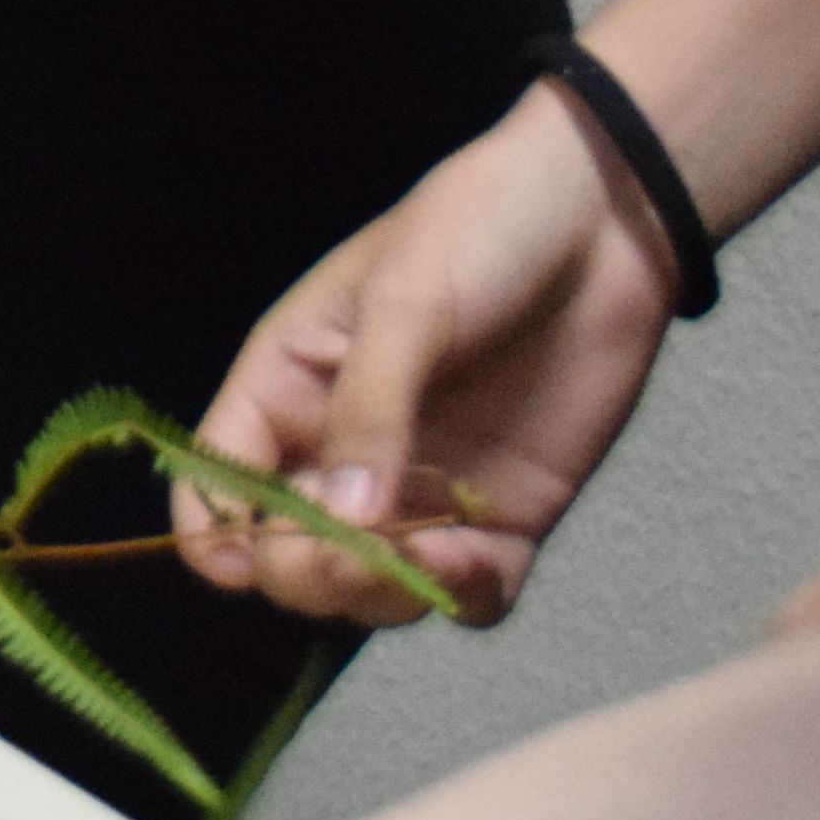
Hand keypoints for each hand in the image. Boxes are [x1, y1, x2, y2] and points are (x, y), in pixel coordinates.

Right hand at [178, 84, 685, 627]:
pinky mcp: (502, 514)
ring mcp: (422, 489)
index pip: (218, 479)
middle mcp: (342, 450)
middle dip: (311, 571)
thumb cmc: (479, 227)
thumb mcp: (405, 301)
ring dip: (389, 594)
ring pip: (374, 589)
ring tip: (437, 555)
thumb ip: (369, 411)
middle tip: (358, 552)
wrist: (604, 221)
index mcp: (288, 385)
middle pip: (291, 553)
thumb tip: (343, 518)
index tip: (242, 562)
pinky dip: (463, 599)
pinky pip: (469, 594)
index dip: (215, 531)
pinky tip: (477, 563)